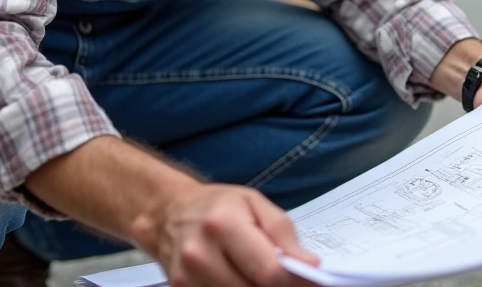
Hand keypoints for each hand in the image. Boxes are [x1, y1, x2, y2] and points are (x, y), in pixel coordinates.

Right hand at [151, 183, 317, 286]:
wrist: (168, 214)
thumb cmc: (217, 205)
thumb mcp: (255, 203)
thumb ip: (283, 233)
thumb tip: (309, 265)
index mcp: (223, 225)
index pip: (268, 271)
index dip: (296, 282)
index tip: (313, 281)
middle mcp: (200, 255)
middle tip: (288, 278)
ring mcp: (187, 278)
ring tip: (261, 275)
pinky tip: (242, 279)